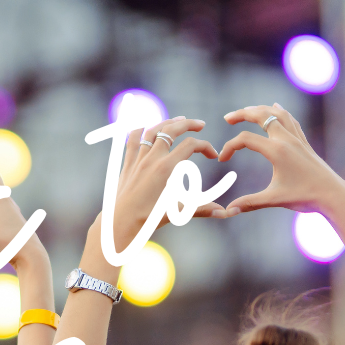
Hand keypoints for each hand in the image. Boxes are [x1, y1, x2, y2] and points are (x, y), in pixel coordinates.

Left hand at [107, 116, 221, 248]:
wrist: (120, 223)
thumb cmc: (148, 219)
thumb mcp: (177, 212)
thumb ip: (201, 208)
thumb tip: (224, 213)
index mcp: (165, 168)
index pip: (190, 145)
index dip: (205, 147)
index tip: (213, 155)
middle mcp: (151, 159)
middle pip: (172, 129)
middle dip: (189, 124)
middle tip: (201, 125)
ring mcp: (137, 159)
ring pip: (152, 131)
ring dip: (167, 122)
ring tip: (178, 120)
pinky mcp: (127, 164)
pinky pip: (132, 140)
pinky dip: (140, 130)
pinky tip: (146, 127)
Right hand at [218, 104, 344, 216]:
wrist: (333, 194)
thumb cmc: (305, 196)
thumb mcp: (274, 199)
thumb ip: (249, 203)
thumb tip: (228, 211)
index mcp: (277, 151)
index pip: (246, 139)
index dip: (230, 147)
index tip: (222, 159)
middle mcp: (287, 140)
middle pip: (262, 115)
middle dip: (242, 114)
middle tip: (227, 119)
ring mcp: (297, 139)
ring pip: (277, 113)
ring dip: (260, 109)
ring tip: (246, 111)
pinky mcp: (304, 142)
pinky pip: (290, 119)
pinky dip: (279, 111)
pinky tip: (275, 106)